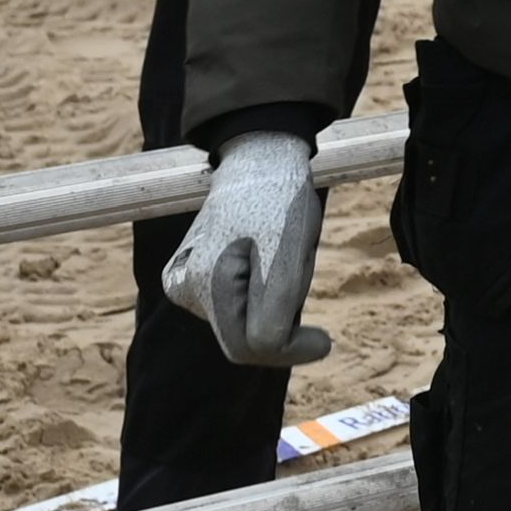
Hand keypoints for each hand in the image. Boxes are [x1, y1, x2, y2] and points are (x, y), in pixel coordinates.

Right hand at [159, 130, 332, 365]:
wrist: (260, 160)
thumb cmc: (279, 201)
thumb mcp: (289, 255)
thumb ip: (276, 312)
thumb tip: (278, 351)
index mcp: (203, 284)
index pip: (251, 348)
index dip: (291, 349)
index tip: (325, 339)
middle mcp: (185, 290)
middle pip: (248, 336)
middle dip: (282, 316)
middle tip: (298, 269)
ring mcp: (186, 284)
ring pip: (246, 321)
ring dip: (275, 302)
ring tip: (281, 255)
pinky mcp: (195, 279)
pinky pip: (240, 305)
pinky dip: (263, 292)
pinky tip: (267, 257)